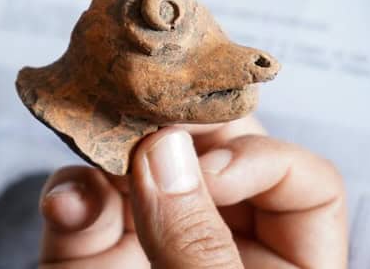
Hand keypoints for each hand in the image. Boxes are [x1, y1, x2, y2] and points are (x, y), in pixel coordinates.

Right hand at [38, 116, 346, 267]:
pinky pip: (77, 204)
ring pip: (137, 165)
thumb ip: (197, 242)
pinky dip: (66, 195)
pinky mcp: (89, 254)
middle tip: (150, 116)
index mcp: (281, 263)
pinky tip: (66, 205)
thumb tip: (165, 148)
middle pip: (213, 151)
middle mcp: (219, 241)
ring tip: (99, 138)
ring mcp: (152, 243)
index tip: (210, 171)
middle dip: (179, 126)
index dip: (261, 159)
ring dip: (112, 146)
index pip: (304, 181)